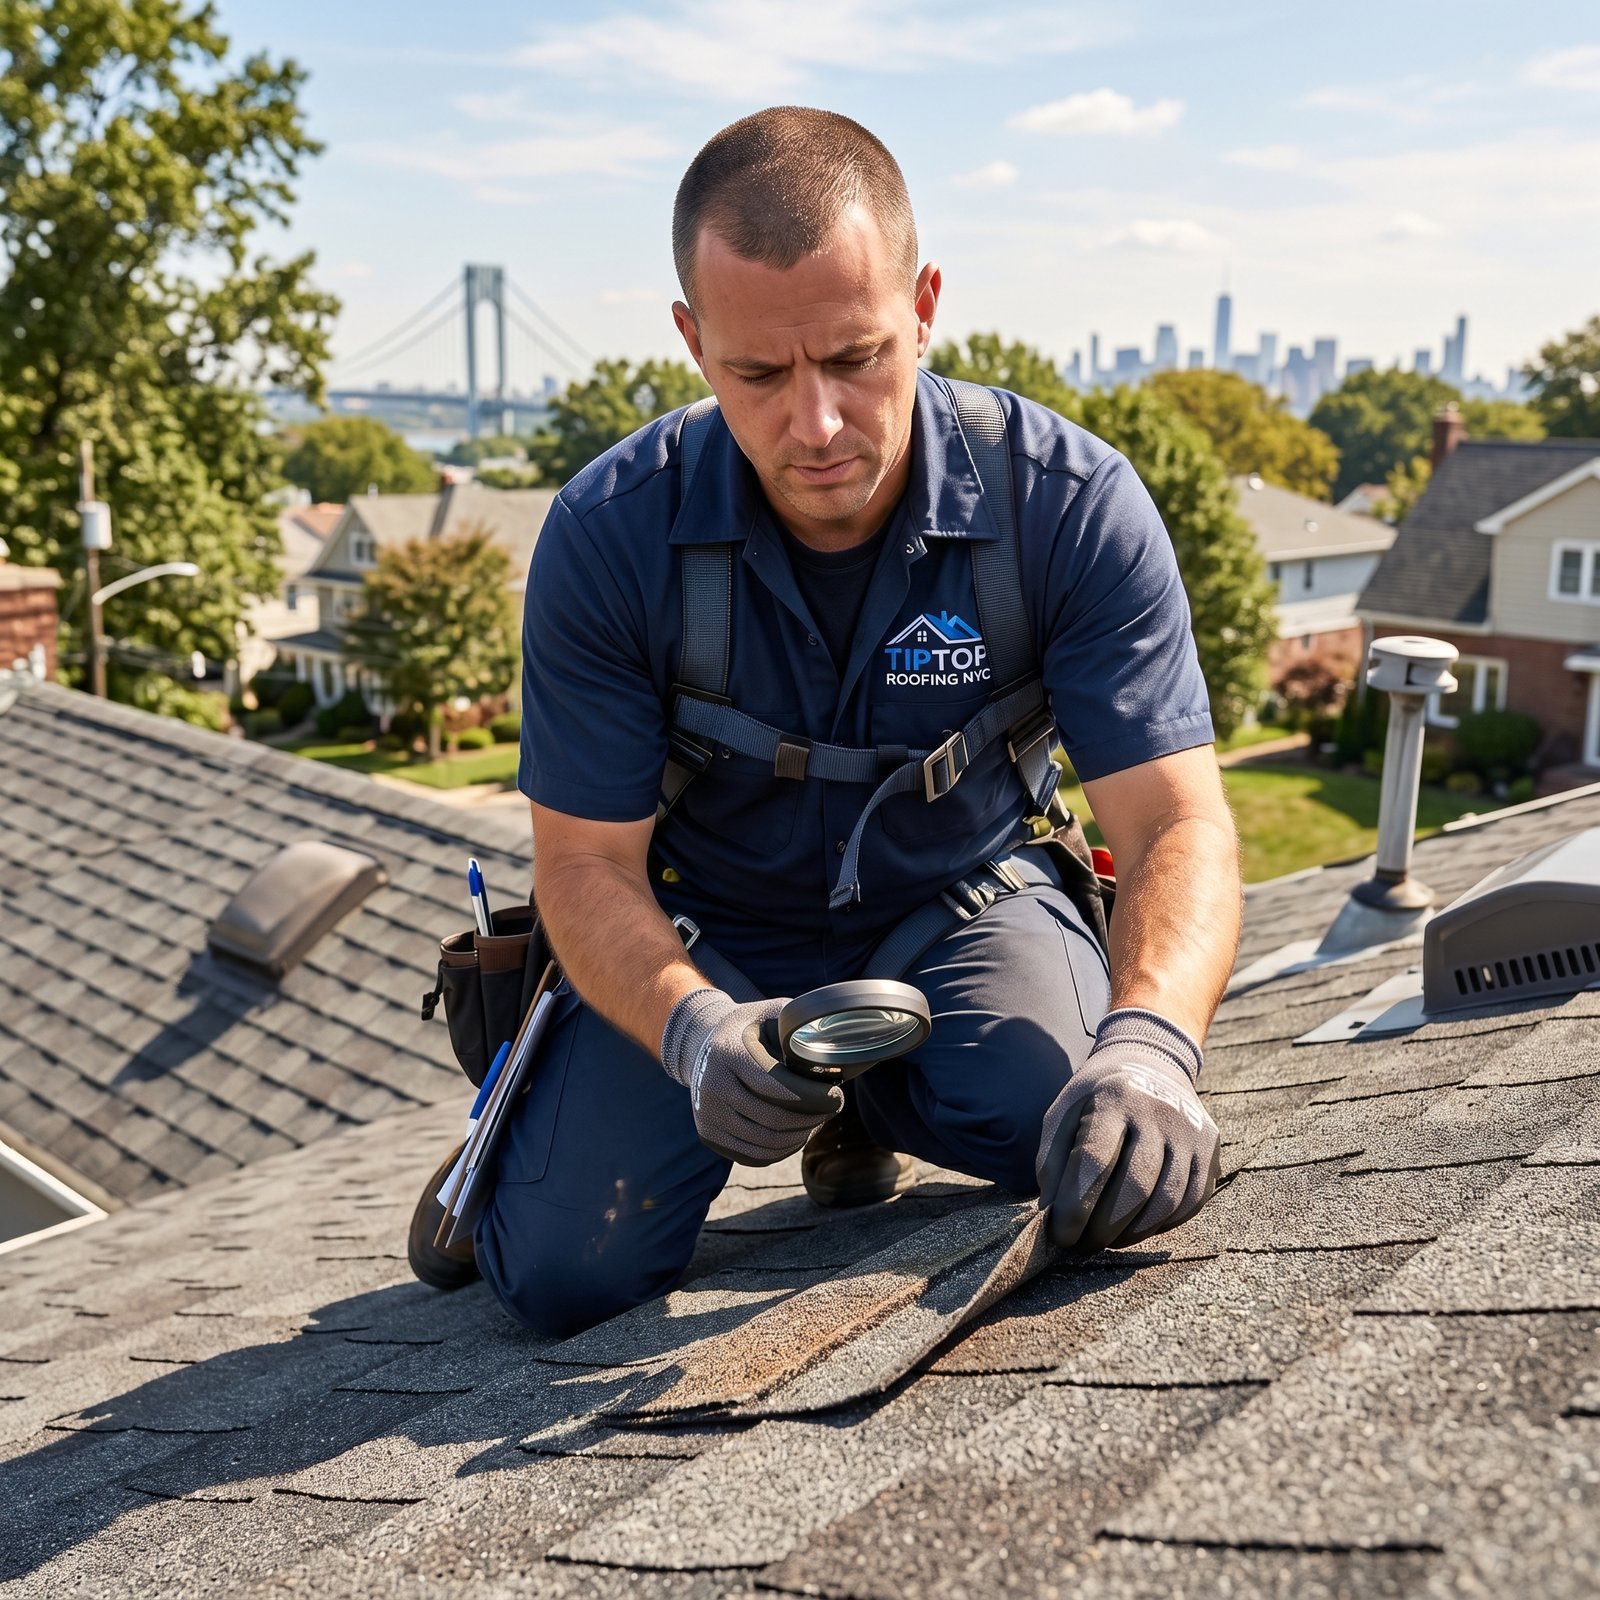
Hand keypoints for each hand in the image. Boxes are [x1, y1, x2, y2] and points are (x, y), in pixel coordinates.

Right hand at [661, 989, 843, 1165]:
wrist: (702, 1047)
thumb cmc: (749, 1029)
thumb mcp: (770, 1013)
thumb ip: (798, 1024)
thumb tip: (834, 1043)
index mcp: (728, 1053)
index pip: (775, 1086)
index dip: (812, 1096)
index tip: (837, 1094)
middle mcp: (711, 1087)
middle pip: (773, 1119)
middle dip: (812, 1118)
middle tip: (833, 1108)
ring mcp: (707, 1115)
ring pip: (766, 1143)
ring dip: (801, 1137)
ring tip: (818, 1121)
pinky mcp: (709, 1136)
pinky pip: (755, 1155)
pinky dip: (783, 1150)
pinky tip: (797, 1134)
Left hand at [1035, 1008, 1218, 1251]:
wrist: (1150, 1062)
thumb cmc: (1097, 1096)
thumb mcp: (1063, 1111)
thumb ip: (1051, 1160)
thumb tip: (1051, 1216)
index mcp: (1113, 1098)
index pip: (1094, 1161)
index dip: (1075, 1206)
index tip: (1060, 1234)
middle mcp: (1157, 1113)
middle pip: (1135, 1186)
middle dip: (1103, 1227)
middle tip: (1082, 1245)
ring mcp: (1190, 1130)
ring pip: (1166, 1200)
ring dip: (1133, 1232)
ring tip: (1107, 1240)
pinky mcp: (1211, 1147)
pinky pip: (1192, 1201)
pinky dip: (1163, 1224)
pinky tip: (1138, 1227)